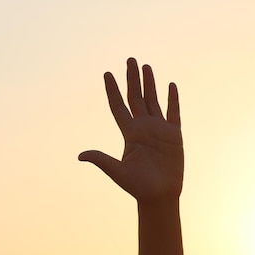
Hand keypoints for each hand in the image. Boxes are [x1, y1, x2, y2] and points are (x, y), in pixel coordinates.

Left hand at [79, 57, 182, 203]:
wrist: (160, 195)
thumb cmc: (138, 186)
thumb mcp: (117, 172)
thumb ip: (102, 160)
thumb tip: (80, 155)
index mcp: (129, 133)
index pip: (118, 106)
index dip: (112, 90)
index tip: (107, 74)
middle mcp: (143, 128)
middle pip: (136, 97)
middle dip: (132, 78)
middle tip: (129, 59)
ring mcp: (159, 130)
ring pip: (153, 100)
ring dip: (150, 84)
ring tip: (146, 66)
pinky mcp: (174, 135)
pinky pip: (174, 112)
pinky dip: (173, 99)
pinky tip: (170, 85)